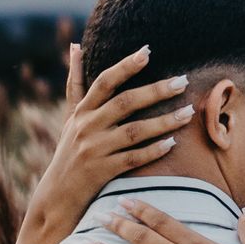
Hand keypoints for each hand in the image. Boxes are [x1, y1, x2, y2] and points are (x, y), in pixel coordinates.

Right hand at [13, 45, 194, 243]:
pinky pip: (133, 159)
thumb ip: (76, 84)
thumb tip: (76, 47)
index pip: (104, 82)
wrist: (56, 196)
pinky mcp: (102, 172)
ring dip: (164, 121)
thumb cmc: (69, 152)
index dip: (125, 66)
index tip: (147, 51)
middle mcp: (87, 127)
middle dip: (156, 90)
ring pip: (134, 131)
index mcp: (82, 112)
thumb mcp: (70, 117)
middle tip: (183, 80)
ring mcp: (94, 150)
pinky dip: (153, 151)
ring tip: (188, 113)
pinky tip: (173, 143)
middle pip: (125, 103)